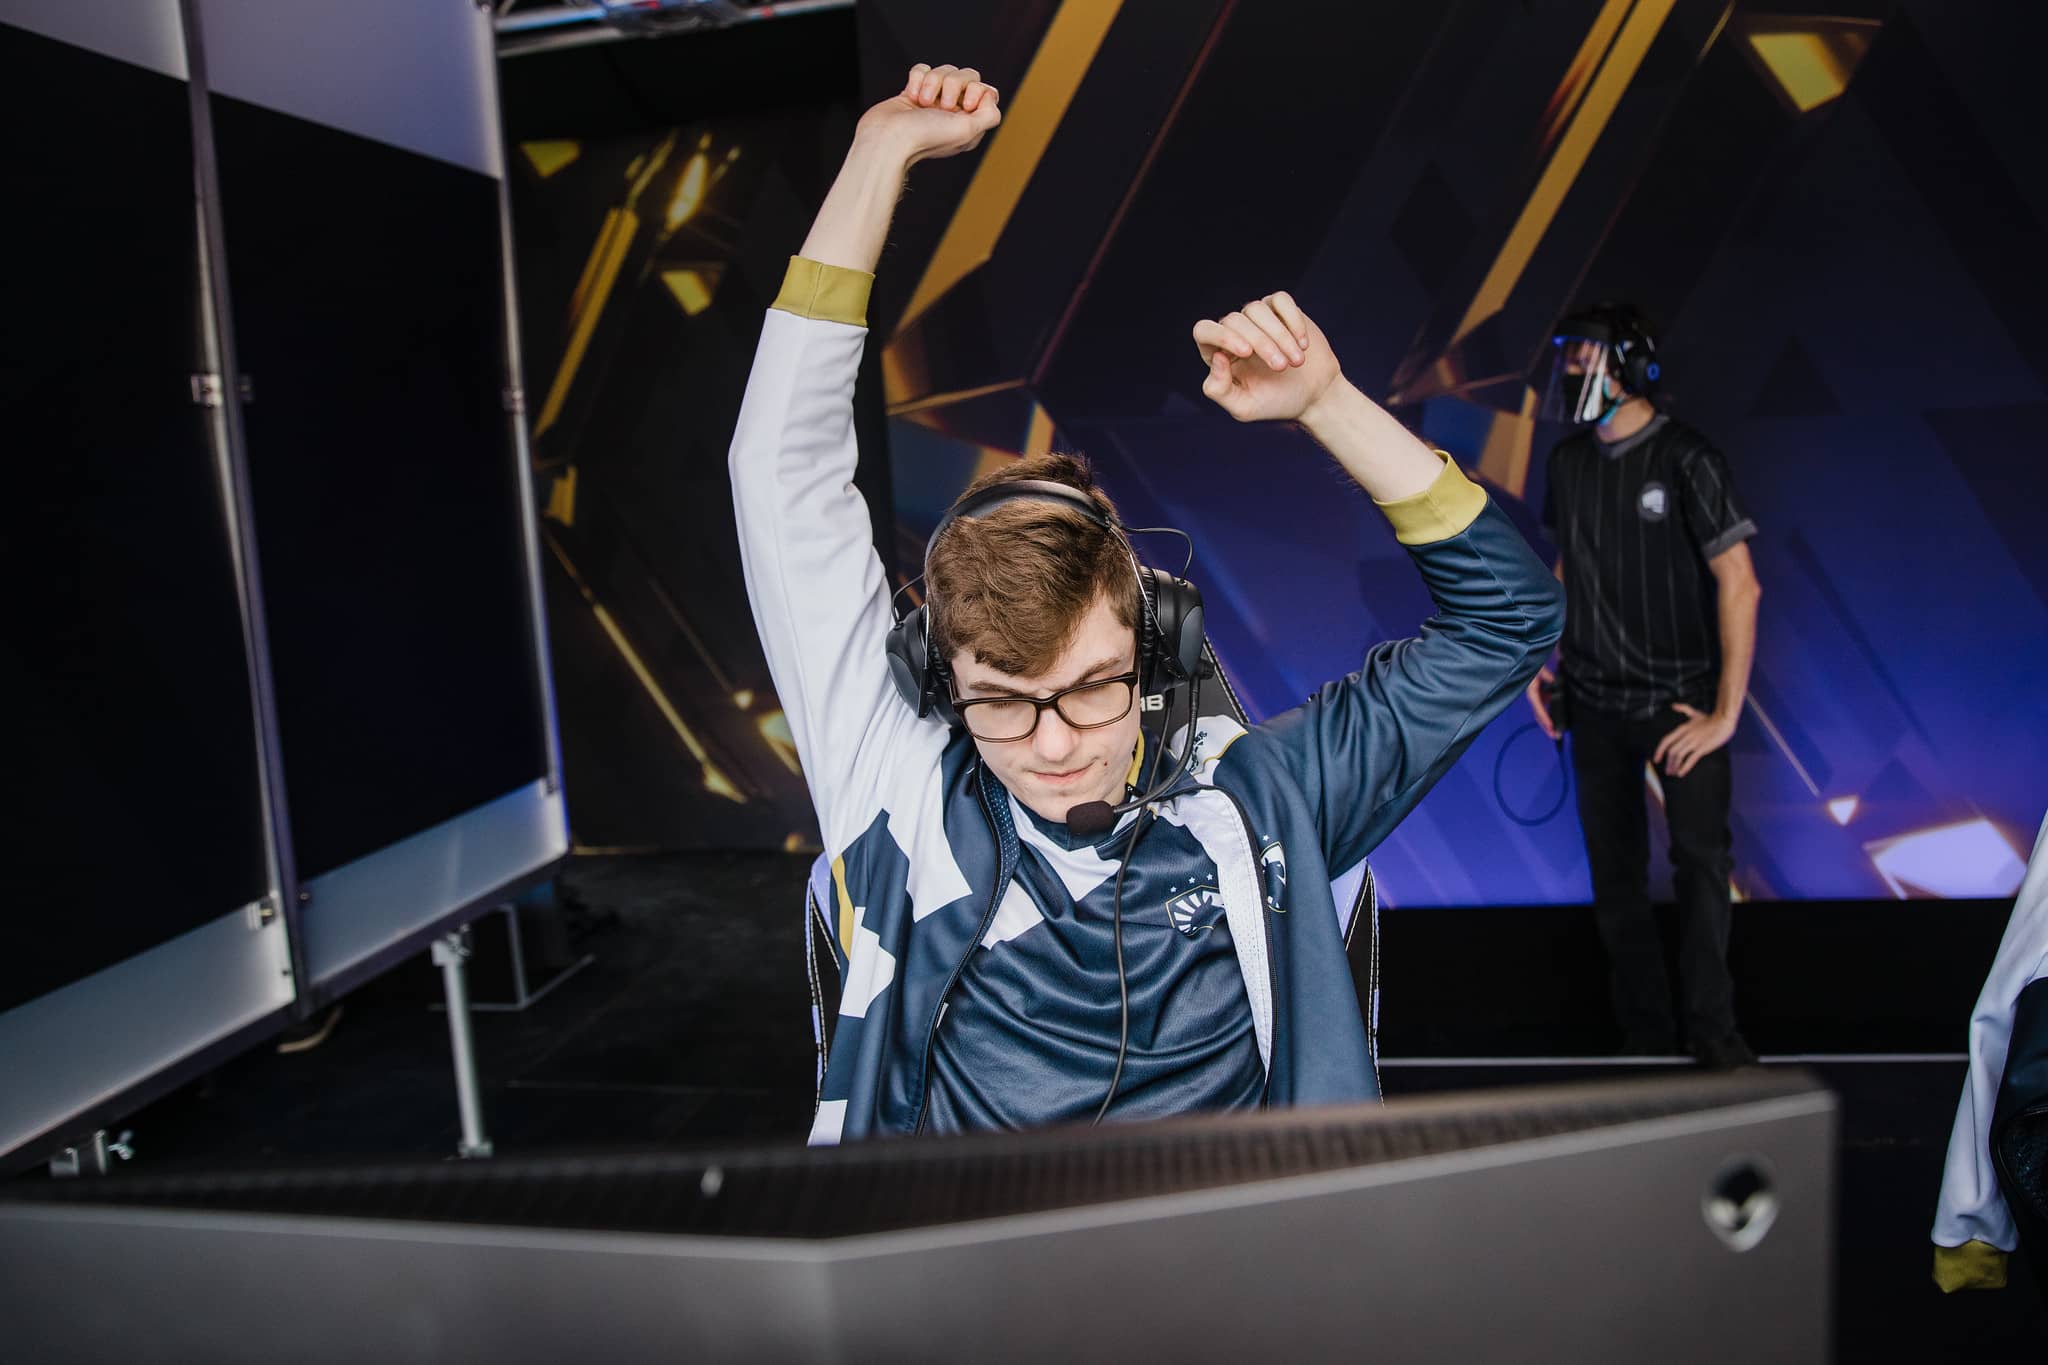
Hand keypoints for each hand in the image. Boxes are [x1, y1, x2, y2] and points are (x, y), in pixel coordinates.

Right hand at [855, 63, 1001, 165]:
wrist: (888, 138)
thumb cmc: (925, 138)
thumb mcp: (968, 131)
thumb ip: (990, 115)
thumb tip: (989, 95)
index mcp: (969, 123)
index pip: (986, 92)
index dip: (976, 91)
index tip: (963, 106)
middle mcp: (953, 111)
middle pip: (967, 75)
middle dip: (953, 84)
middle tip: (941, 106)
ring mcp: (933, 101)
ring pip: (944, 70)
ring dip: (932, 83)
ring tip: (923, 102)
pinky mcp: (914, 91)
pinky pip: (922, 69)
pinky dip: (917, 79)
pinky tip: (911, 96)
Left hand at [1192, 293, 1342, 422]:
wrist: (1314, 395)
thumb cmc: (1275, 403)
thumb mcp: (1244, 407)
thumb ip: (1220, 390)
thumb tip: (1216, 357)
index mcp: (1217, 353)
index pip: (1203, 331)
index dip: (1221, 336)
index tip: (1247, 352)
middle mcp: (1234, 331)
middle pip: (1234, 320)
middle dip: (1261, 344)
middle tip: (1281, 367)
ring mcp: (1256, 318)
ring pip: (1257, 308)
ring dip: (1280, 335)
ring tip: (1297, 361)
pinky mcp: (1280, 309)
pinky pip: (1280, 299)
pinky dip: (1292, 319)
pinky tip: (1303, 343)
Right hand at [1526, 666, 1558, 739]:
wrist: (1529, 660)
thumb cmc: (1532, 664)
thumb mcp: (1540, 669)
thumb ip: (1547, 676)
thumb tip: (1553, 682)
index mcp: (1532, 692)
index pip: (1538, 708)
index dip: (1545, 718)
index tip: (1551, 726)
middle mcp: (1534, 697)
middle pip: (1539, 715)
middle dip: (1546, 726)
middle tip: (1556, 736)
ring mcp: (1537, 697)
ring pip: (1541, 714)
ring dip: (1547, 723)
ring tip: (1556, 732)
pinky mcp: (1540, 695)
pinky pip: (1544, 708)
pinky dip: (1548, 716)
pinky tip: (1555, 721)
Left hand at [1652, 703, 1735, 777]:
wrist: (1723, 720)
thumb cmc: (1710, 718)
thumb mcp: (1694, 713)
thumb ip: (1683, 709)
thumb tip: (1673, 705)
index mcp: (1682, 729)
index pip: (1666, 741)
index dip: (1659, 751)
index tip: (1656, 759)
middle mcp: (1685, 736)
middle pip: (1671, 751)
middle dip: (1668, 763)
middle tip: (1667, 771)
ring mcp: (1694, 742)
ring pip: (1679, 756)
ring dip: (1674, 766)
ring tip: (1674, 773)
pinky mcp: (1702, 748)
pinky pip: (1690, 759)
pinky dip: (1684, 767)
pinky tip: (1681, 773)